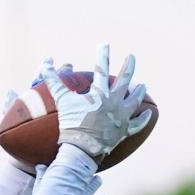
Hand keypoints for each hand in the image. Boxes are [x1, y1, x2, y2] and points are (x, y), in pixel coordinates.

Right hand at [42, 45, 151, 161]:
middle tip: (131, 57)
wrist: (82, 149)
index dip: (102, 55)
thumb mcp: (61, 101)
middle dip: (129, 67)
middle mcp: (114, 102)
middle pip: (125, 80)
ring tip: (142, 85)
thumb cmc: (71, 125)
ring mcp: (121, 117)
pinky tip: (149, 113)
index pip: (102, 68)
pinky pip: (137, 125)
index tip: (104, 45)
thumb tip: (46, 62)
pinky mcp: (123, 132)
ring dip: (139, 92)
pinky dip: (143, 119)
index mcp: (100, 93)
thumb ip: (54, 81)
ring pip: (135, 101)